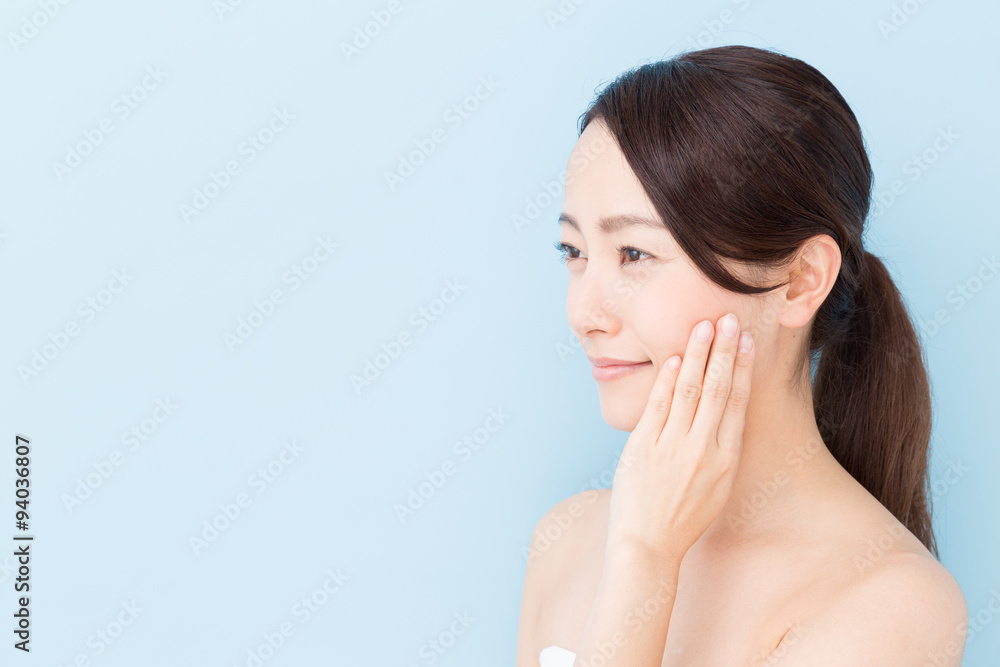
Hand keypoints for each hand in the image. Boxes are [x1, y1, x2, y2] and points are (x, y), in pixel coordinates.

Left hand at [605, 313, 755, 560]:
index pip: (737, 403)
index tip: (745, 341)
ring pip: (688, 391)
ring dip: (696, 355)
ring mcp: (672, 448)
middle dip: (723, 350)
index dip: (741, 368)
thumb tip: (726, 412)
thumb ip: (721, 449)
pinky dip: (665, 379)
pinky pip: (657, 406)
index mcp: (725, 460)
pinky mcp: (643, 448)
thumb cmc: (682, 518)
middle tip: (728, 318)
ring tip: (703, 327)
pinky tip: (672, 357)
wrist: (647, 546)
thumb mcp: (717, 487)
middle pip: (716, 389)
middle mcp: (702, 451)